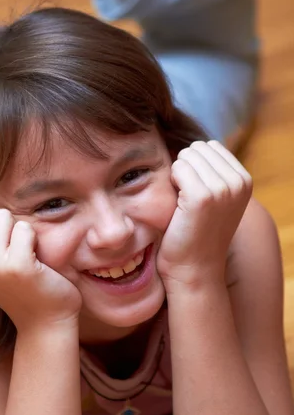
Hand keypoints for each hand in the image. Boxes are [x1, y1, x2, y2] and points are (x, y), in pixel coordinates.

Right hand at [0, 201, 81, 329]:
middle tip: (17, 248)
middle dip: (7, 222)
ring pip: (4, 215)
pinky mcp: (18, 266)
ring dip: (20, 230)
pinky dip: (34, 239)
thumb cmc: (20, 288)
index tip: (4, 246)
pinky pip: (24, 228)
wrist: (44, 320)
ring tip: (26, 254)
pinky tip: (36, 260)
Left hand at [157, 140, 252, 289]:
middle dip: (185, 168)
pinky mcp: (203, 196)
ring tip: (182, 203)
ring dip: (177, 175)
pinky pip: (178, 167)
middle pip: (198, 148)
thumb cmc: (195, 234)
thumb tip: (192, 144)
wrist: (193, 270)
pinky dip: (171, 182)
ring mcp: (223, 189)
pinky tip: (176, 205)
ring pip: (187, 155)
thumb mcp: (215, 199)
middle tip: (185, 199)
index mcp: (245, 180)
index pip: (210, 146)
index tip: (193, 194)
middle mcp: (239, 182)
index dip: (193, 166)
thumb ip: (212, 172)